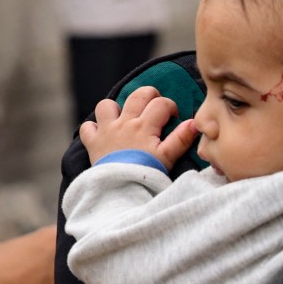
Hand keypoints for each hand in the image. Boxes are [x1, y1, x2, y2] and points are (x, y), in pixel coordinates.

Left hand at [79, 86, 197, 169]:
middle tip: (154, 109)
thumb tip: (195, 123)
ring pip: (107, 105)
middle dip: (149, 95)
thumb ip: (182, 138)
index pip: (161, 103)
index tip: (173, 118)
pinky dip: (94, 128)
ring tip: (125, 118)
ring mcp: (106, 131)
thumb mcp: (168, 157)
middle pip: (137, 95)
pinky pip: (87, 127)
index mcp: (145, 126)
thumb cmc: (147, 173)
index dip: (170, 106)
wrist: (121, 188)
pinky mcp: (93, 142)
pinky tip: (102, 134)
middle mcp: (125, 123)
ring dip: (116, 108)